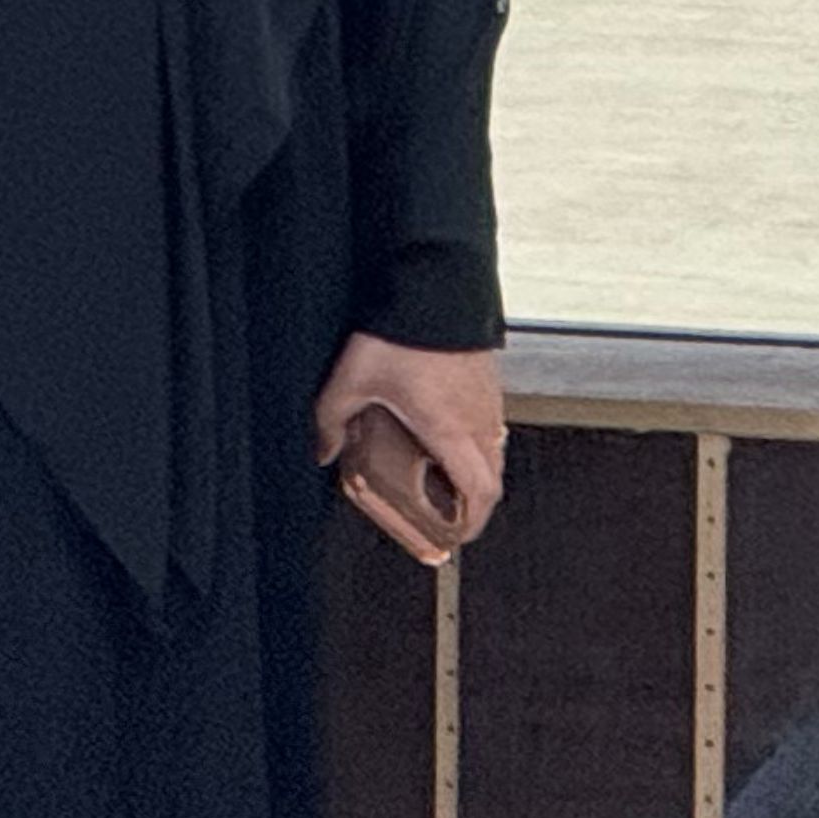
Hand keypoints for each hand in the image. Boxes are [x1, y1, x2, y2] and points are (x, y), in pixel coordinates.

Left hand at [313, 333, 505, 561]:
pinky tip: (444, 427)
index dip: (472, 524)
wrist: (435, 279)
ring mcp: (489, 395)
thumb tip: (324, 449)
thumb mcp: (351, 382)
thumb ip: (331, 422)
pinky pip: (491, 420)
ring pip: (494, 448)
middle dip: (472, 502)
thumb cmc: (404, 329)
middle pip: (493, 477)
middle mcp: (478, 417)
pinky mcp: (489, 375)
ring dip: (474, 468)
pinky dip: (475, 437)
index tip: (456, 538)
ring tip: (441, 471)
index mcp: (451, 430)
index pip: (481, 493)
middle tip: (447, 512)